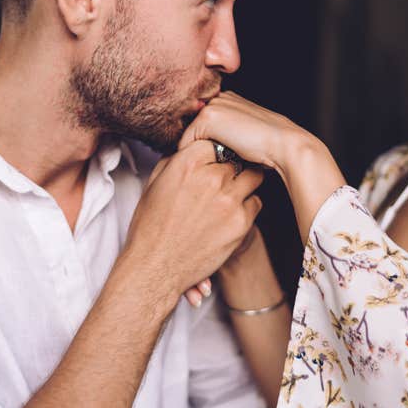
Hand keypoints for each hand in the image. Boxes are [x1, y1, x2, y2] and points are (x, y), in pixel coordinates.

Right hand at [120, 140, 264, 304]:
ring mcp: (229, 200)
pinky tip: (229, 215)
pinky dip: (246, 206)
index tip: (215, 158)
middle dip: (231, 166)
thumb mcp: (155, 183)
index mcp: (188, 163)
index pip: (215, 140)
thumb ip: (177, 160)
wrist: (156, 267)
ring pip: (253, 176)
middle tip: (224, 177)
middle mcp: (211, 178)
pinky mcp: (241, 222)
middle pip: (237, 157)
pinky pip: (256, 203)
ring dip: (243, 182)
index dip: (215, 150)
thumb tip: (192, 148)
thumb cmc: (151, 226)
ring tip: (229, 194)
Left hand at [179, 91, 311, 174]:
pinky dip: (191, 157)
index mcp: (230, 99)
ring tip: (210, 165)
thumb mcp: (245, 136)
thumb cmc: (268, 148)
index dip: (206, 144)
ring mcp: (213, 106)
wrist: (283, 145)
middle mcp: (219, 98)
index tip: (213, 159)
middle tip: (210, 165)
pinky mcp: (208, 118)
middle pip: (194, 129)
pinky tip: (208, 164)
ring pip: (189, 136)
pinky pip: (186, 143)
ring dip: (194, 153)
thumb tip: (212, 150)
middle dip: (197, 148)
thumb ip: (228, 134)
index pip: (204, 124)